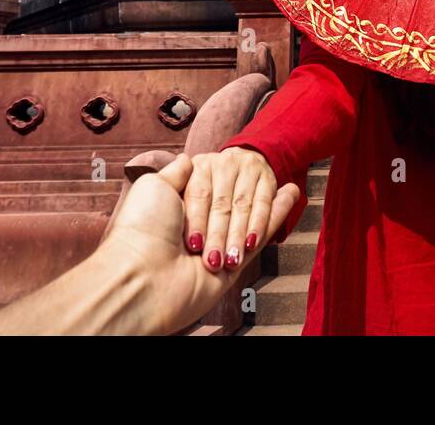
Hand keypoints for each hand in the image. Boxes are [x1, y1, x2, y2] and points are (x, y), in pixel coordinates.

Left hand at [99, 153, 297, 332]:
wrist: (144, 277)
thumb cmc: (143, 228)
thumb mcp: (155, 187)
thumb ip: (178, 171)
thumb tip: (187, 157)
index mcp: (178, 208)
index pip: (207, 190)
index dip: (215, 186)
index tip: (227, 176)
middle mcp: (198, 227)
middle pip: (230, 204)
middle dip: (241, 201)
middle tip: (260, 182)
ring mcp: (218, 244)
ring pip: (247, 216)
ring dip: (266, 205)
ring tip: (291, 185)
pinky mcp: (236, 262)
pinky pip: (260, 232)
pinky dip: (278, 213)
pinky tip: (291, 193)